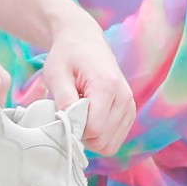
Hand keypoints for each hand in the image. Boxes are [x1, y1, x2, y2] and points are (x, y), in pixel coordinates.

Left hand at [40, 14, 134, 154]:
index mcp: (107, 86)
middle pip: (103, 141)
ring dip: (91, 136)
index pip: (94, 130)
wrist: (83, 40)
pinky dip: (100, 134)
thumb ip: (64, 101)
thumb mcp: (56, 74)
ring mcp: (130, 106)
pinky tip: (90, 116)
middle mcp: (125, 98)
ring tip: (80, 112)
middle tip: (70, 112)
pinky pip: (115, 139)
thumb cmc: (67, 56)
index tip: (63, 113)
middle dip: (82, 134)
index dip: (74, 129)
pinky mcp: (129, 112)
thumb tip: (71, 128)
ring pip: (110, 144)